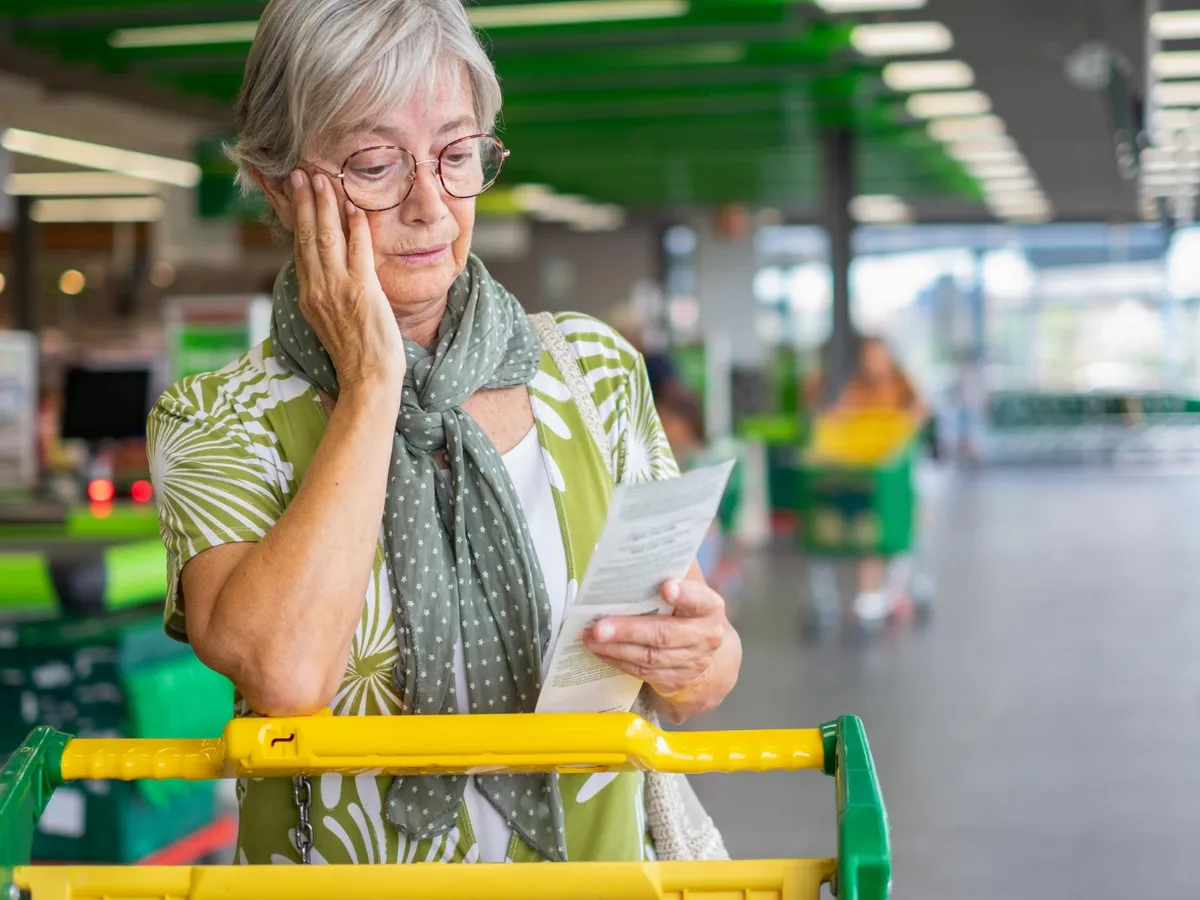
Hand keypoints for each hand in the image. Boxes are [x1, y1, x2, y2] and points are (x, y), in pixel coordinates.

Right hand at [289, 169, 404, 392]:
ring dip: (324, 205)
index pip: (299, 249)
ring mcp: (337, 289)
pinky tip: (354, 207)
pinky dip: (354, 226)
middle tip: (300, 174)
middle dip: (303, 202)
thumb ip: (327, 294)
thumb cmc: (356, 354)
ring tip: (321, 180)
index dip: (296, 219)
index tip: (294, 193)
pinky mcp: (361, 290)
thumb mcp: (331, 321)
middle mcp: (317, 289)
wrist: (368, 379)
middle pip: (306, 236)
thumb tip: (328, 273)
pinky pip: (357, 250)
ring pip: (326, 237)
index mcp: (308, 296)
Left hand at [583, 577, 728, 698]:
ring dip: (616, 648)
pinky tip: (600, 650)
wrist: (705, 649)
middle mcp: (705, 636)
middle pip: (664, 634)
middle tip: (598, 626)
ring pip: (650, 656)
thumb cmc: (687, 608)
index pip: (699, 599)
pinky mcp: (675, 678)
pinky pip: (643, 671)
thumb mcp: (688, 586)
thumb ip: (673, 568)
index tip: (665, 586)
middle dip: (628, 630)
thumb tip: (641, 545)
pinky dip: (618, 661)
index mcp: (710, 607)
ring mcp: (691, 661)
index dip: (684, 593)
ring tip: (590, 637)